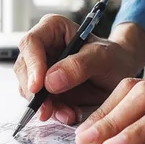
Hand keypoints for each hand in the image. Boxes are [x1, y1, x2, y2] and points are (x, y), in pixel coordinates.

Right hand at [13, 15, 144, 124]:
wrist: (120, 73)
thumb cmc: (113, 57)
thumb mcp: (102, 57)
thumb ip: (78, 66)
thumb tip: (50, 81)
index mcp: (52, 29)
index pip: (31, 43)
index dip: (32, 65)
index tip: (38, 87)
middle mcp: (42, 48)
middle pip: (24, 69)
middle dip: (34, 92)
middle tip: (47, 109)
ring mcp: (41, 69)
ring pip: (29, 89)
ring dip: (45, 106)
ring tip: (68, 114)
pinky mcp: (45, 89)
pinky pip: (40, 102)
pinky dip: (53, 112)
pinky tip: (69, 114)